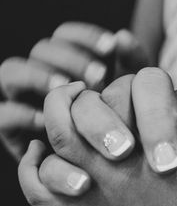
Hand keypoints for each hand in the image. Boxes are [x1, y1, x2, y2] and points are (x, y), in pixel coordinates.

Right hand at [0, 22, 148, 160]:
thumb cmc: (127, 123)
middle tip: (99, 74)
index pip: (66, 34)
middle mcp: (44, 75)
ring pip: (11, 72)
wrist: (113, 171)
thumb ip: (133, 62)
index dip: (86, 36)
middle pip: (42, 49)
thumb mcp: (134, 91)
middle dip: (70, 58)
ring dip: (38, 76)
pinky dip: (22, 114)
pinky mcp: (13, 132)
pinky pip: (3, 115)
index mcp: (71, 60)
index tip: (111, 46)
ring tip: (69, 89)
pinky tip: (49, 121)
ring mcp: (23, 100)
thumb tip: (122, 35)